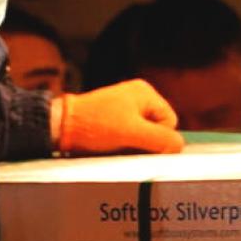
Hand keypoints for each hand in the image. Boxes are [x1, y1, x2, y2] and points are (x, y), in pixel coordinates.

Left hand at [55, 80, 183, 155]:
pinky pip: (131, 135)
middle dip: (146, 141)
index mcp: (146, 93)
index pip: (170, 122)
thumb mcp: (132, 132)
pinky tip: (111, 144)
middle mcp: (138, 96)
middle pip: (158, 129)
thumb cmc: (96, 126)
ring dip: (134, 145)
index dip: (158, 138)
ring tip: (116, 144)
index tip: (138, 142)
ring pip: (144, 134)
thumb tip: (179, 146)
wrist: (62, 126)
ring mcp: (125, 107)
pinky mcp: (114, 119)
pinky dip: (124, 143)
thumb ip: (160, 139)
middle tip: (126, 144)